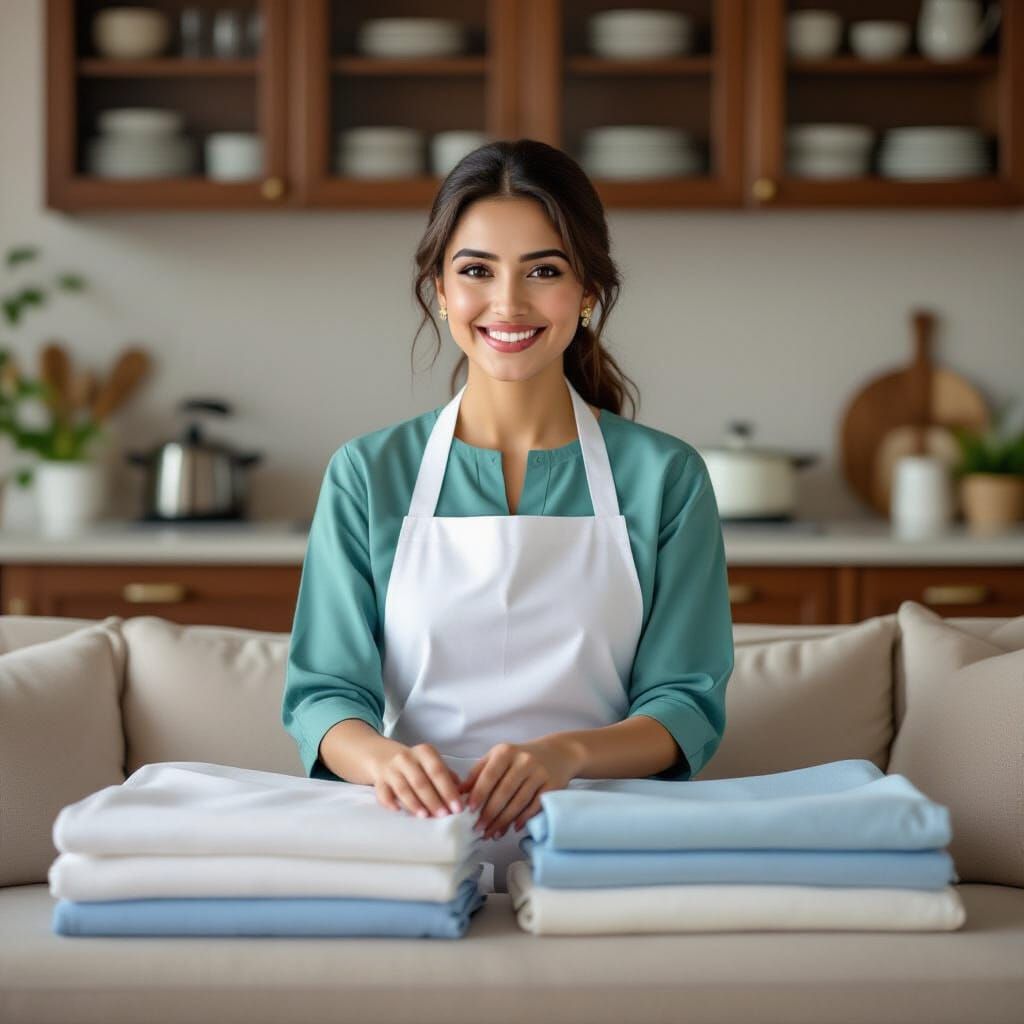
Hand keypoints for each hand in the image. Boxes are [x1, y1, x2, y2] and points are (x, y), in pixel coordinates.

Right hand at [370, 743, 464, 818]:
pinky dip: (390, 802)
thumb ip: (447, 776)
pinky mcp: (379, 781)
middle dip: (433, 800)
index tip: (457, 807)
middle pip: (421, 781)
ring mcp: (391, 770)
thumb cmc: (417, 765)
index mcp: (424, 752)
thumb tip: (462, 793)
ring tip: (425, 816)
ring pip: (403, 788)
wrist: (384, 757)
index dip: (448, 790)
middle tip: (443, 815)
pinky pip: (383, 793)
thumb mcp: (432, 763)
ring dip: (414, 803)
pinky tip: (398, 811)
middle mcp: (406, 758)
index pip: (438, 771)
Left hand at [459, 738, 580, 839]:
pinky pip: (535, 806)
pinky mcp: (552, 785)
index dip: (479, 793)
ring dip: (504, 821)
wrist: (557, 753)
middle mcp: (524, 760)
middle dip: (489, 813)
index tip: (469, 810)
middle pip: (504, 792)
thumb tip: (459, 792)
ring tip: (492, 834)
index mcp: (506, 752)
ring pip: (518, 802)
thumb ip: (478, 772)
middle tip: (478, 829)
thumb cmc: (519, 758)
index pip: (489, 775)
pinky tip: (513, 828)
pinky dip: (523, 819)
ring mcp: (539, 773)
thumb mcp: (498, 757)